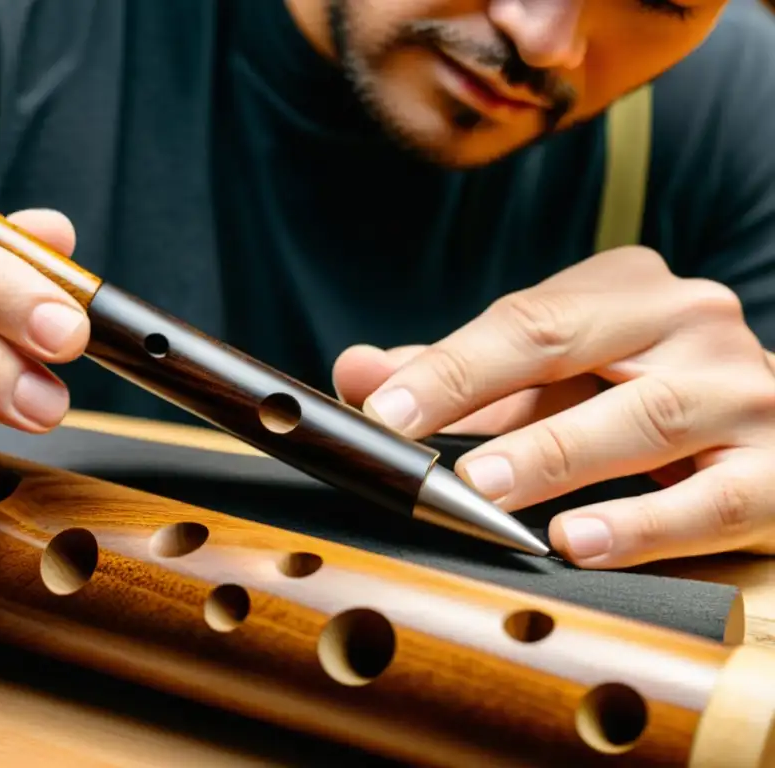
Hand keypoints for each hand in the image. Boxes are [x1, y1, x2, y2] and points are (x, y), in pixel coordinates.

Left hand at [333, 248, 774, 568]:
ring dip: (553, 456)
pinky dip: (641, 524)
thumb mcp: (557, 373)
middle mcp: (689, 322)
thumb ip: (460, 376)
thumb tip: (357, 373)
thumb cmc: (646, 392)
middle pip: (568, 348)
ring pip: (641, 419)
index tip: (380, 409)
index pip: (523, 319)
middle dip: (478, 393)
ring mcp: (741, 391)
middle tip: (410, 442)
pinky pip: (708, 501)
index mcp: (627, 290)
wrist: (774, 422)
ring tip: (483, 491)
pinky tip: (578, 541)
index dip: (446, 366)